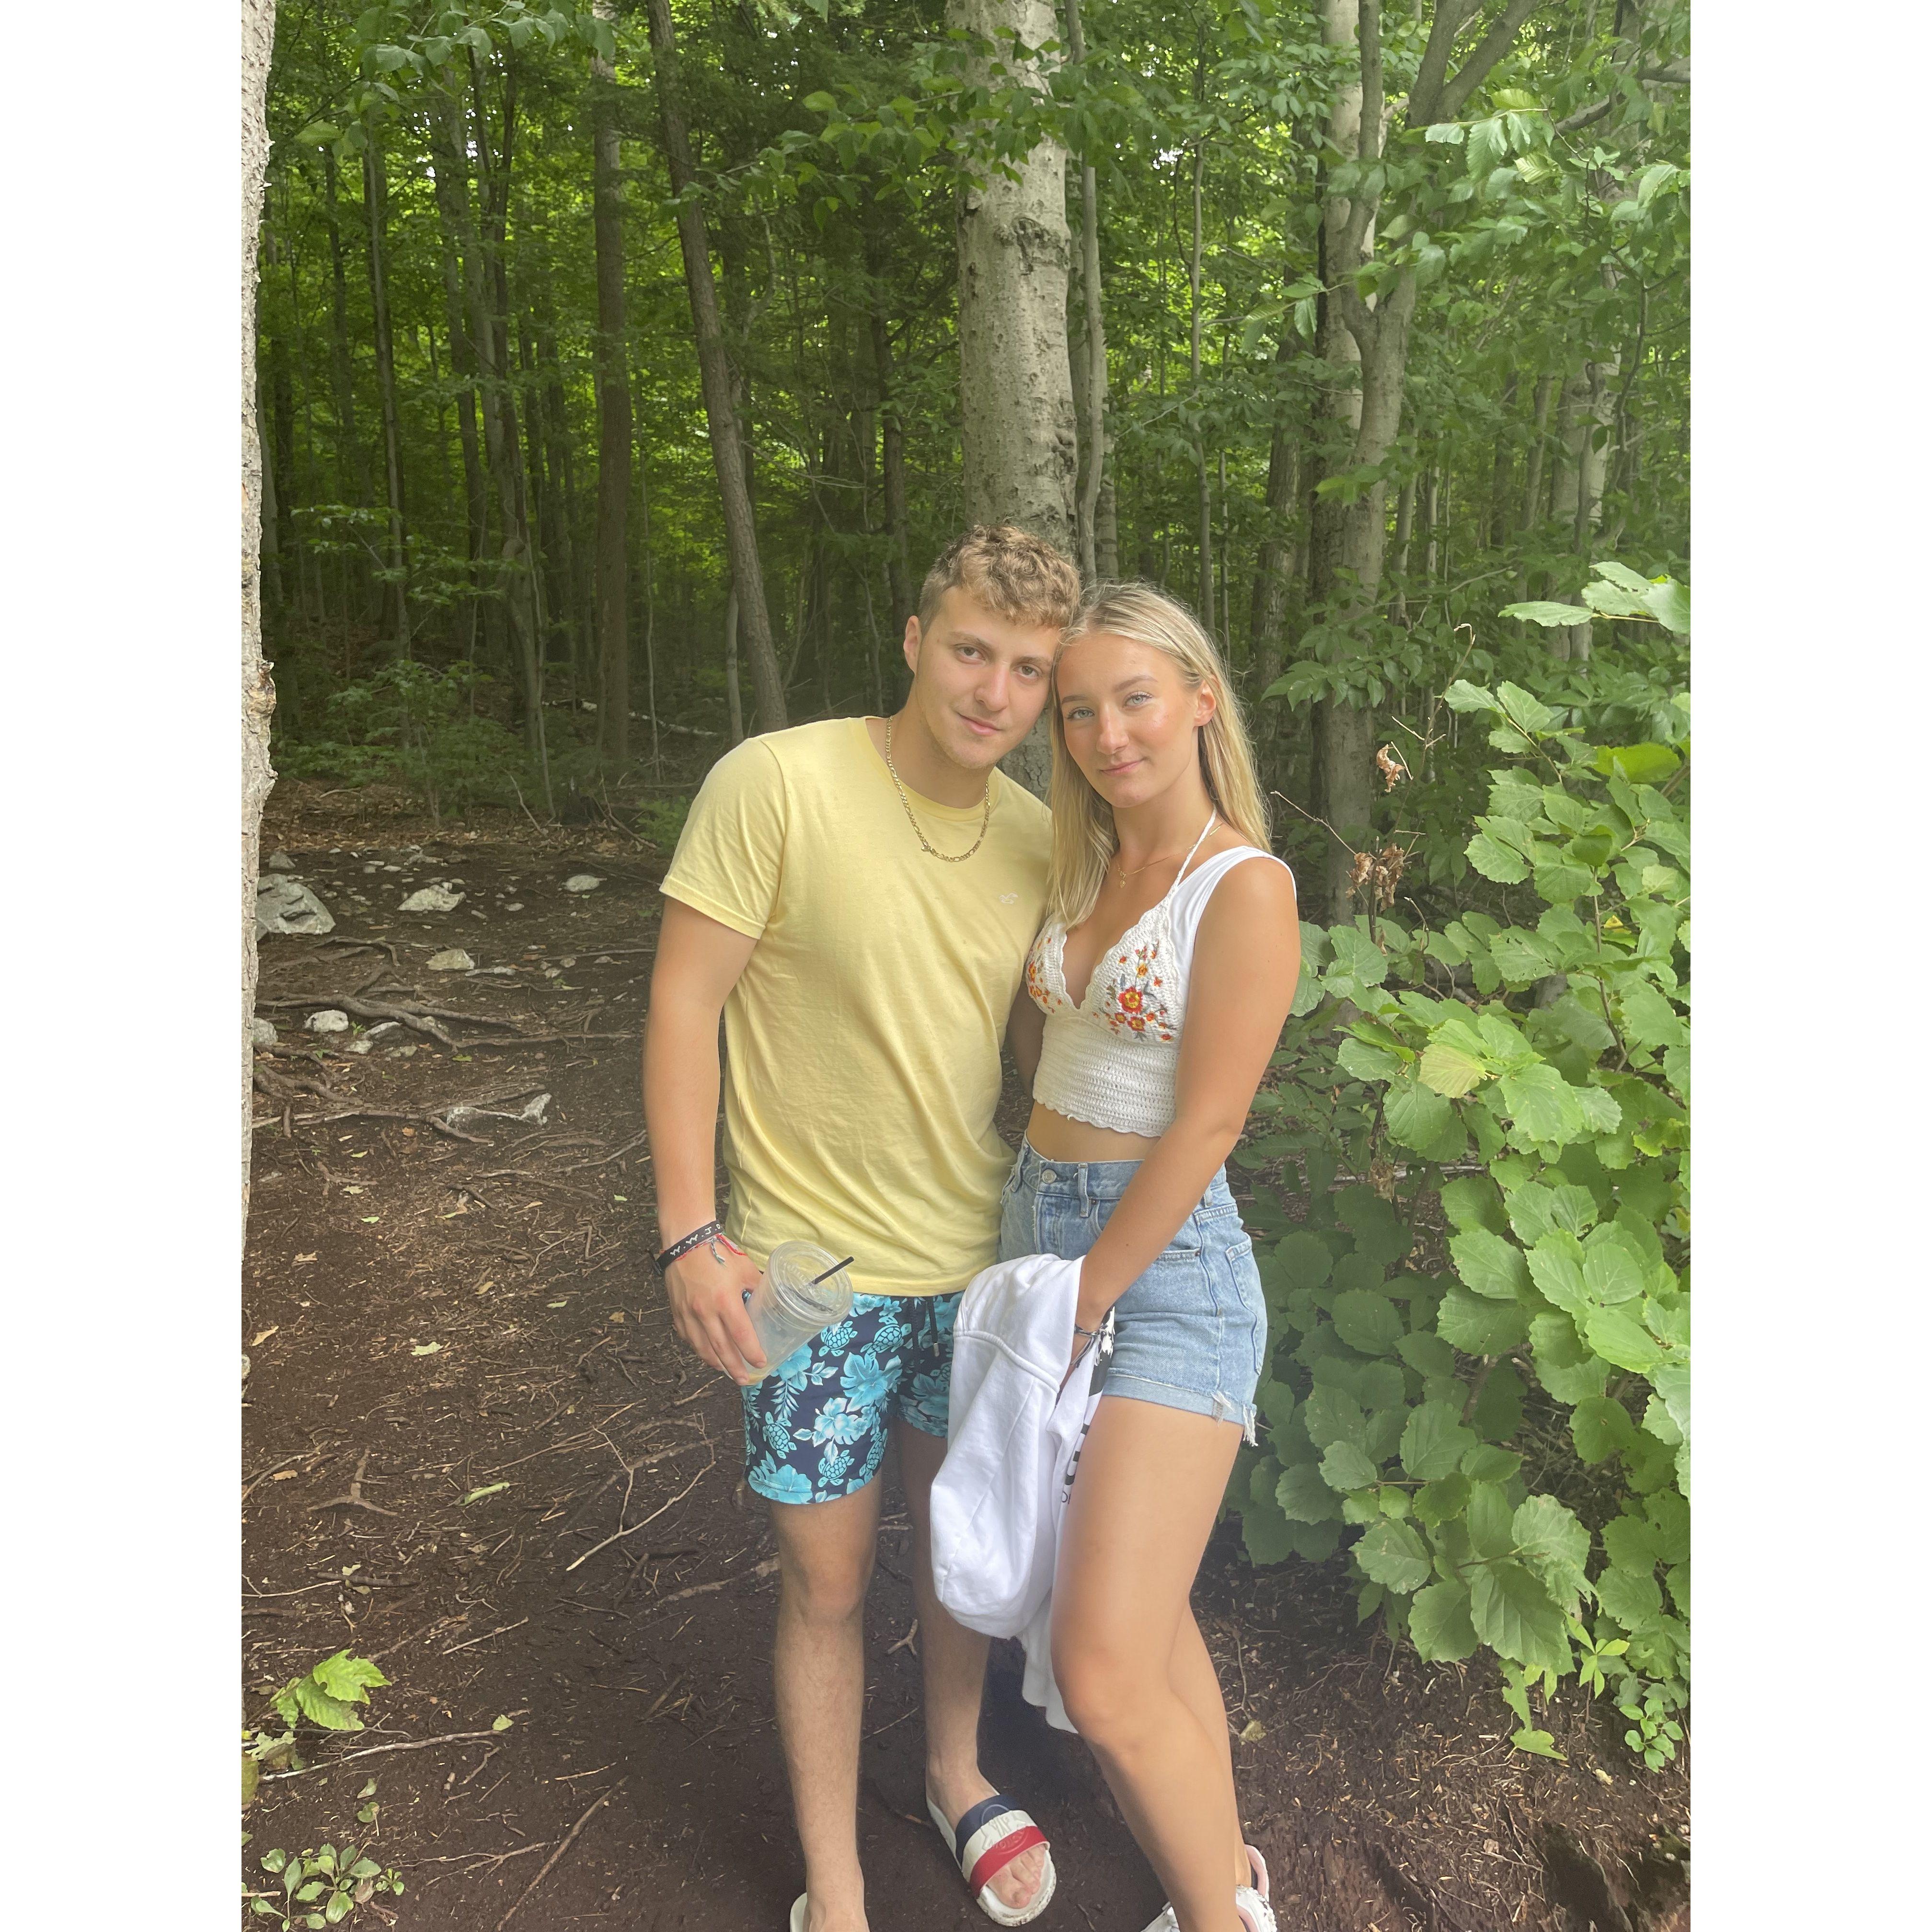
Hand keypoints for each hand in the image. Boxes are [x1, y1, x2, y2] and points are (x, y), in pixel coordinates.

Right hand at [664, 1234, 766, 1384]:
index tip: (760, 1362)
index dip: (751, 1352)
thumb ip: (756, 1288)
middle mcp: (705, 1312)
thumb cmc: (718, 1253)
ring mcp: (688, 1314)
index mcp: (725, 1301)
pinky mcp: (676, 1312)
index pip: (741, 1335)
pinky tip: (706, 1353)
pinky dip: (698, 1349)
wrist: (686, 1241)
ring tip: (726, 1371)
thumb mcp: (745, 1269)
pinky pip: (688, 1337)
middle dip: (734, 1367)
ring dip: (715, 1363)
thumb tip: (769, 1303)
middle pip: (721, 1349)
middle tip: (744, 1380)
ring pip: (702, 1347)